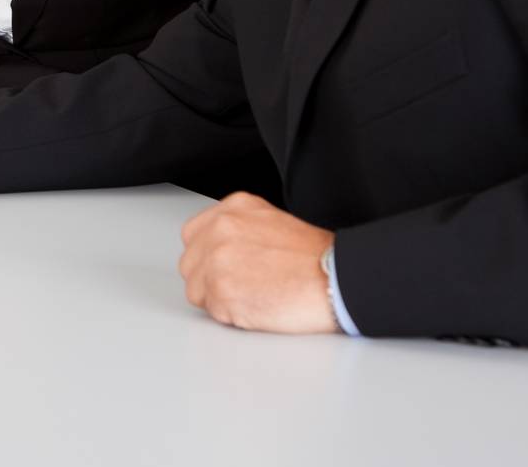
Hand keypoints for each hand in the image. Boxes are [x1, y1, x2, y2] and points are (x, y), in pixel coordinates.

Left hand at [178, 192, 337, 333]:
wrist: (337, 279)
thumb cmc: (315, 258)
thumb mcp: (270, 221)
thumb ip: (238, 230)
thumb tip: (217, 249)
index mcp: (232, 210)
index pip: (193, 236)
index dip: (207, 257)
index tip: (224, 267)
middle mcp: (219, 230)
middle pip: (190, 264)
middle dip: (209, 280)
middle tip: (243, 287)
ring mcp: (217, 260)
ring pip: (196, 290)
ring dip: (219, 300)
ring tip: (254, 297)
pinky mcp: (221, 291)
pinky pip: (213, 311)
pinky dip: (232, 316)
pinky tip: (259, 307)